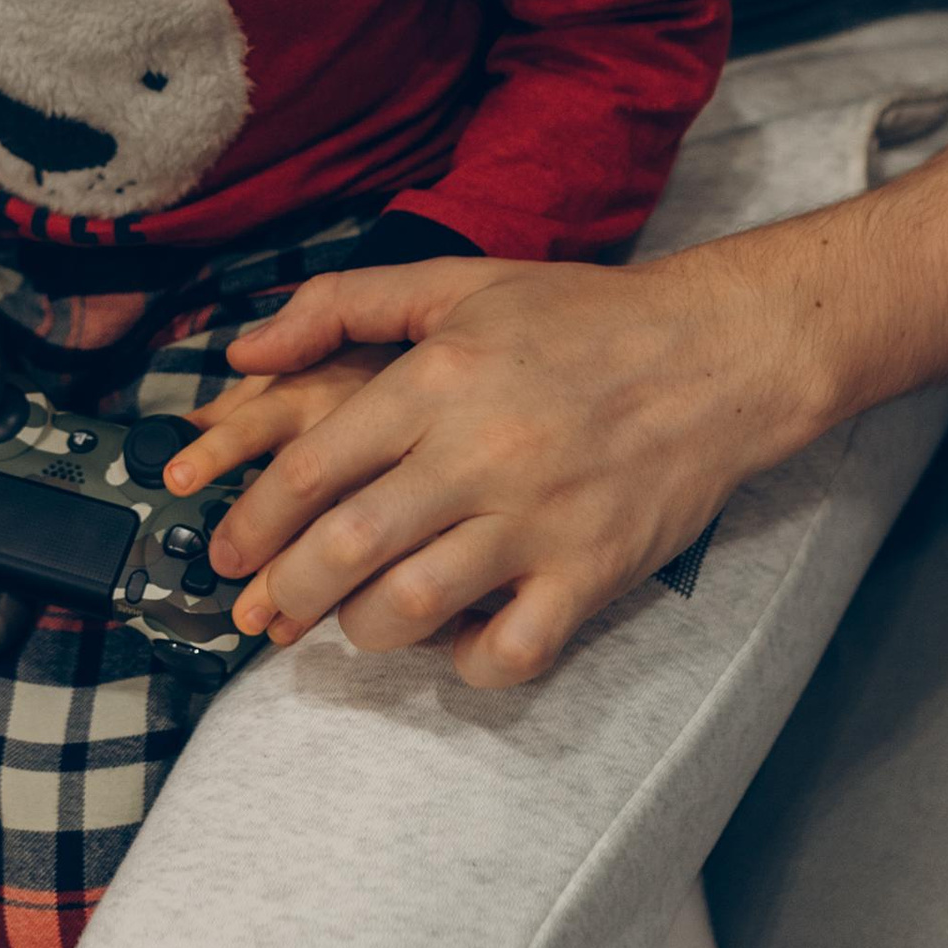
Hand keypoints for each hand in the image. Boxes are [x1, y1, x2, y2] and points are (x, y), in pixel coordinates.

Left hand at [169, 247, 826, 686]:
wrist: (720, 351)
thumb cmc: (581, 317)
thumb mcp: (455, 283)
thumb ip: (338, 305)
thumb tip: (243, 355)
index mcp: (438, 378)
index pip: (313, 465)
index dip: (254, 518)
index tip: (227, 551)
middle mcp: (480, 453)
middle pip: (347, 546)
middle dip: (287, 589)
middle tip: (264, 609)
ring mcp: (539, 520)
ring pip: (413, 607)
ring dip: (361, 628)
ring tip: (352, 619)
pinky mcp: (593, 573)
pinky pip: (512, 652)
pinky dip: (467, 665)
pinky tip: (453, 643)